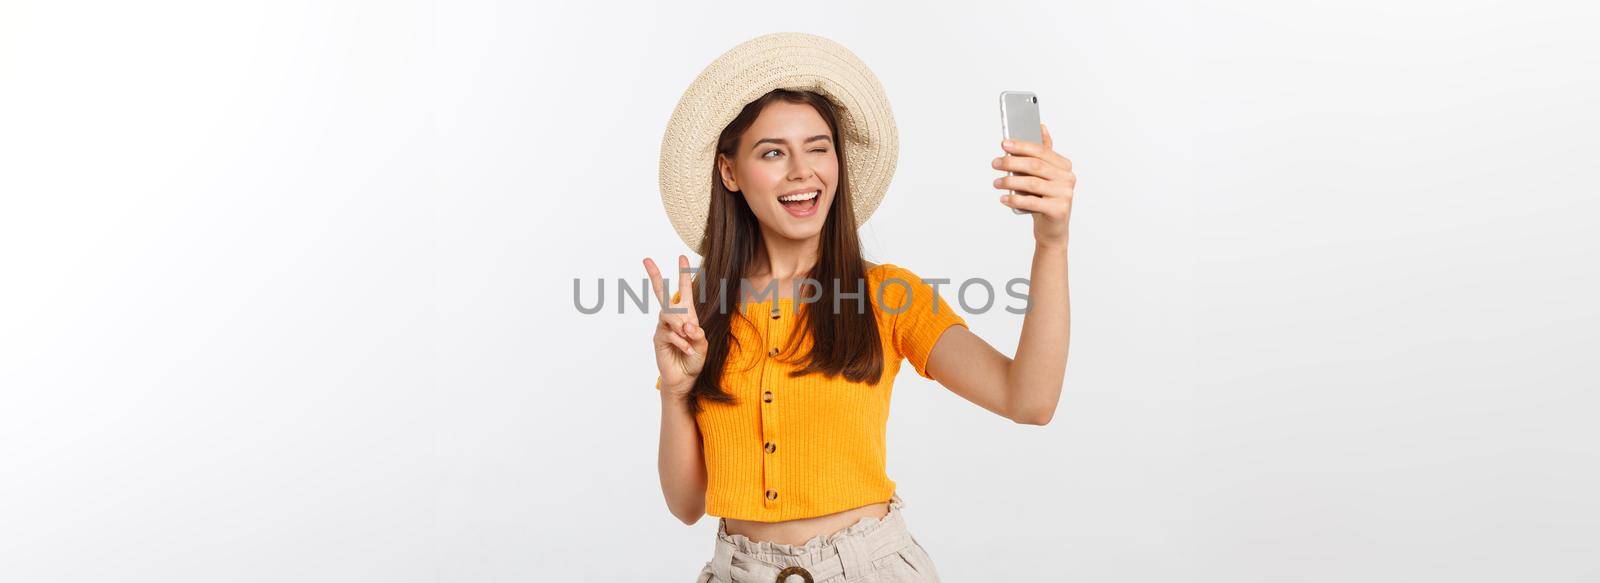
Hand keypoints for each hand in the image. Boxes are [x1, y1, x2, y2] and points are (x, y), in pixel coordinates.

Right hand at [643, 254, 707, 396]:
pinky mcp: (658, 339)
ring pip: (669, 314)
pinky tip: (688, 349)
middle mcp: (673, 320)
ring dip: (680, 323)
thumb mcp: (703, 346)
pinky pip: (670, 333)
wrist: (684, 380)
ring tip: (689, 335)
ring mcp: (664, 328)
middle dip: (655, 276)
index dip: (683, 275)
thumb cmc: (693, 361)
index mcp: (687, 316)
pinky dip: (682, 342)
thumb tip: (688, 325)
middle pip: (662, 294)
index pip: (684, 292)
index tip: (682, 257)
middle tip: (647, 259)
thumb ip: (698, 334)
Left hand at [993, 123, 1075, 246]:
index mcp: (1064, 165)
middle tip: (995, 163)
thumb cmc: (1044, 199)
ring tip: (996, 182)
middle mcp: (1068, 178)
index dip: (1022, 146)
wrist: (1052, 229)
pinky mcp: (1059, 210)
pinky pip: (1032, 202)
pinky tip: (1003, 198)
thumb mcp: (1043, 175)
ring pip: (1032, 183)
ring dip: (1010, 182)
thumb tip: (1041, 127)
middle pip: (1035, 166)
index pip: (1041, 151)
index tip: (1003, 143)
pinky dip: (1015, 199)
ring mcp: (1065, 194)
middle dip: (1012, 162)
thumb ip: (1042, 153)